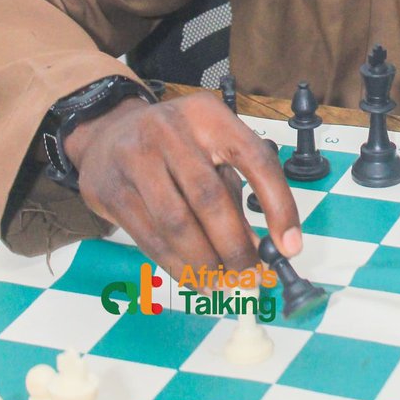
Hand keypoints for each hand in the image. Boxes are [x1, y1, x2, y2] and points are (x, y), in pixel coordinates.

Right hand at [64, 90, 300, 276]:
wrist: (108, 132)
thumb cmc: (174, 145)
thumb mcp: (210, 152)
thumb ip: (237, 194)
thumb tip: (264, 248)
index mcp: (209, 116)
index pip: (254, 158)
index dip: (278, 204)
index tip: (290, 246)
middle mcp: (171, 131)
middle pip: (210, 198)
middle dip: (235, 246)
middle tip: (250, 275)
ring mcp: (137, 158)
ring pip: (177, 224)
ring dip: (205, 263)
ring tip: (222, 283)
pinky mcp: (112, 190)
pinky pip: (150, 239)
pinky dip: (177, 266)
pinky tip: (194, 279)